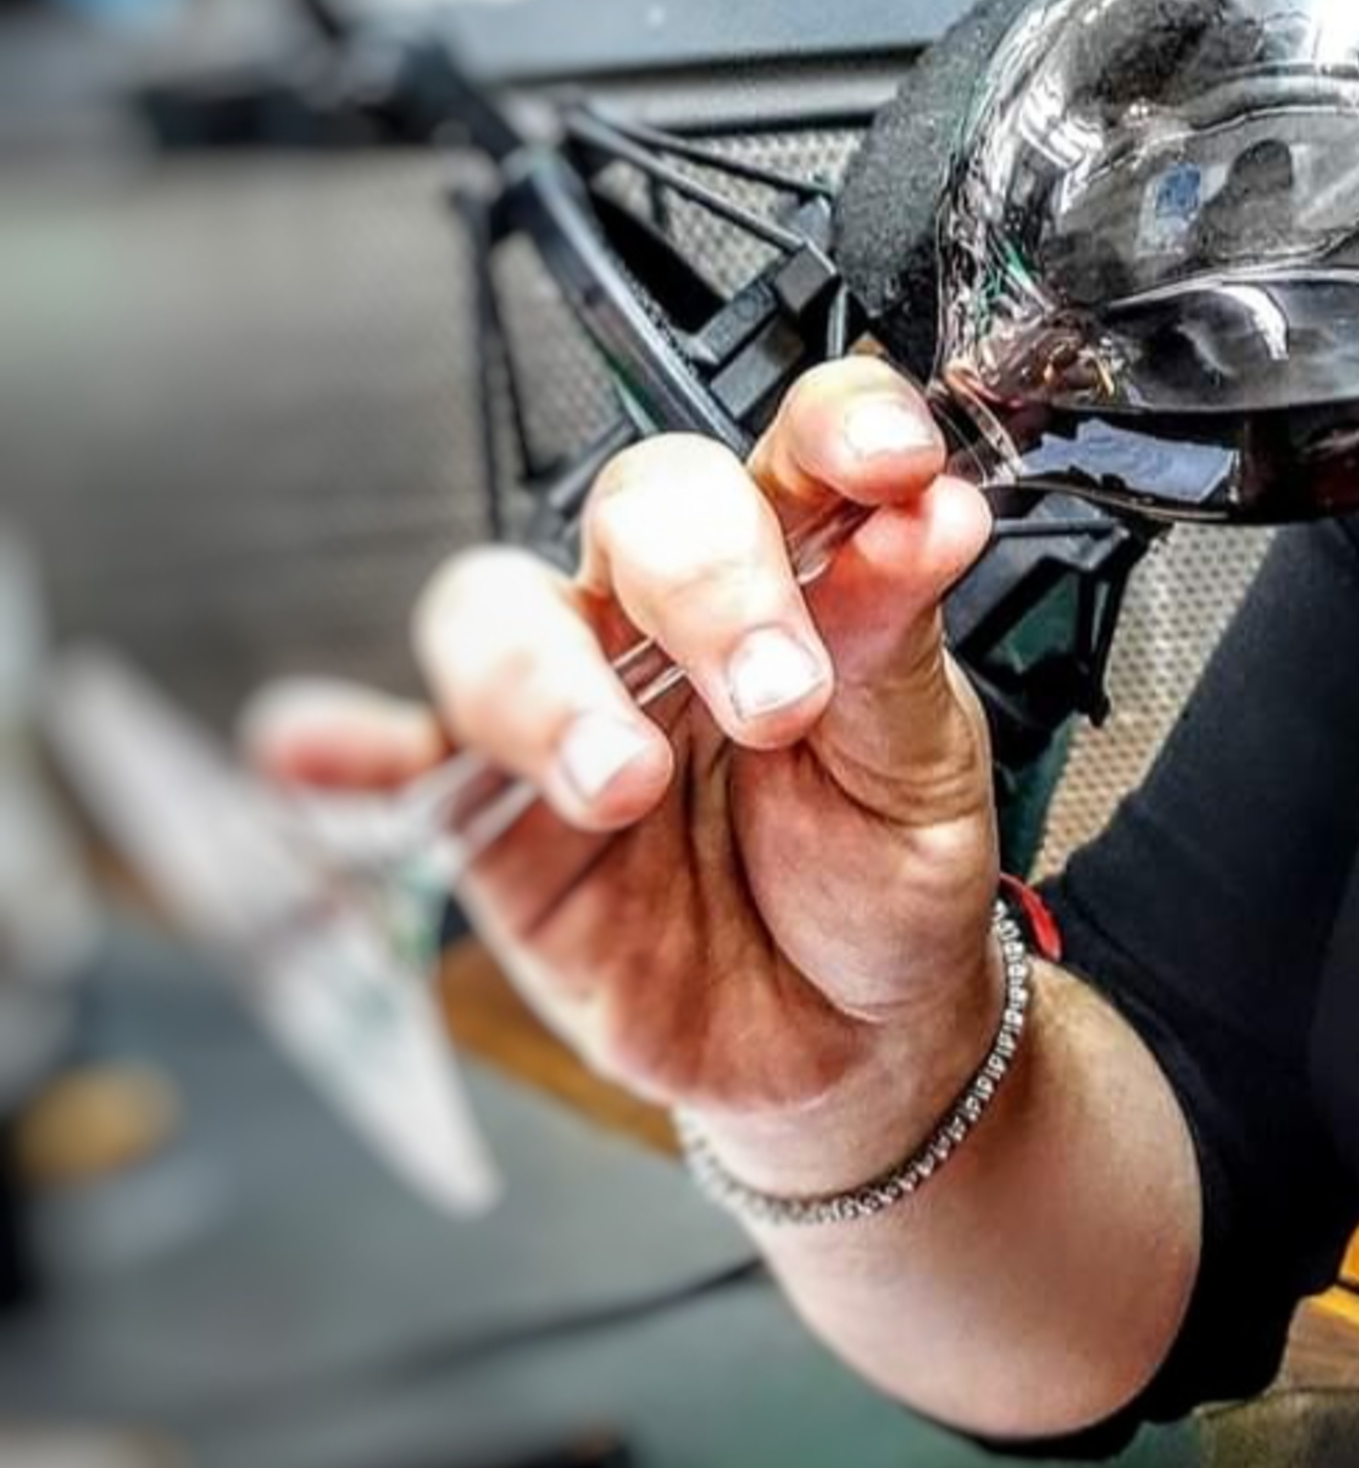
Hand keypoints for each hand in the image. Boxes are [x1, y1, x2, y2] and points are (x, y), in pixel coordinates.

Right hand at [245, 360, 1002, 1187]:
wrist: (845, 1040)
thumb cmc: (883, 873)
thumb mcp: (920, 767)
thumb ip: (900, 642)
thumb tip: (936, 513)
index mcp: (805, 569)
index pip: (805, 447)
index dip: (838, 428)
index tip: (894, 464)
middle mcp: (672, 611)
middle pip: (645, 509)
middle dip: (709, 581)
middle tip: (781, 700)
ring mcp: (574, 700)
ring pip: (503, 612)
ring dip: (549, 682)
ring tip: (621, 782)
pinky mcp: (489, 812)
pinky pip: (397, 760)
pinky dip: (341, 743)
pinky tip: (312, 748)